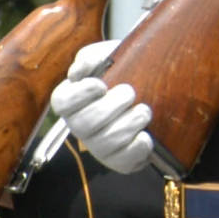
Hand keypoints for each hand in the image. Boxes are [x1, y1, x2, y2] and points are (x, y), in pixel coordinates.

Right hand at [48, 39, 153, 172]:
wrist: (157, 87)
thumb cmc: (125, 71)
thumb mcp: (110, 56)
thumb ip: (91, 57)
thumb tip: (77, 71)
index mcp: (74, 100)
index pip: (62, 102)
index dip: (80, 95)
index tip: (101, 84)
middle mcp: (81, 126)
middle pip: (83, 124)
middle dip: (110, 107)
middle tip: (130, 93)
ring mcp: (99, 146)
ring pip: (105, 143)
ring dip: (128, 124)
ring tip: (144, 111)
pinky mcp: (119, 160)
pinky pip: (123, 161)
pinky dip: (137, 148)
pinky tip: (147, 135)